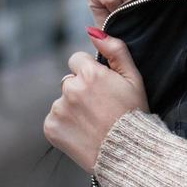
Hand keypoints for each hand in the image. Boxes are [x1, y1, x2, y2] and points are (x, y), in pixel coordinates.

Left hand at [43, 27, 147, 173]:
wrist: (130, 155)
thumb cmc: (135, 116)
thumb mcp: (134, 79)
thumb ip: (116, 50)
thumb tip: (92, 31)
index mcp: (90, 74)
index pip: (77, 60)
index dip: (91, 73)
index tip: (102, 88)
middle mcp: (70, 89)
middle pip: (69, 81)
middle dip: (81, 90)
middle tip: (100, 109)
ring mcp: (58, 109)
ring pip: (62, 101)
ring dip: (73, 108)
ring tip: (93, 123)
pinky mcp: (51, 128)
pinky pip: (55, 119)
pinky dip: (65, 125)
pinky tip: (83, 133)